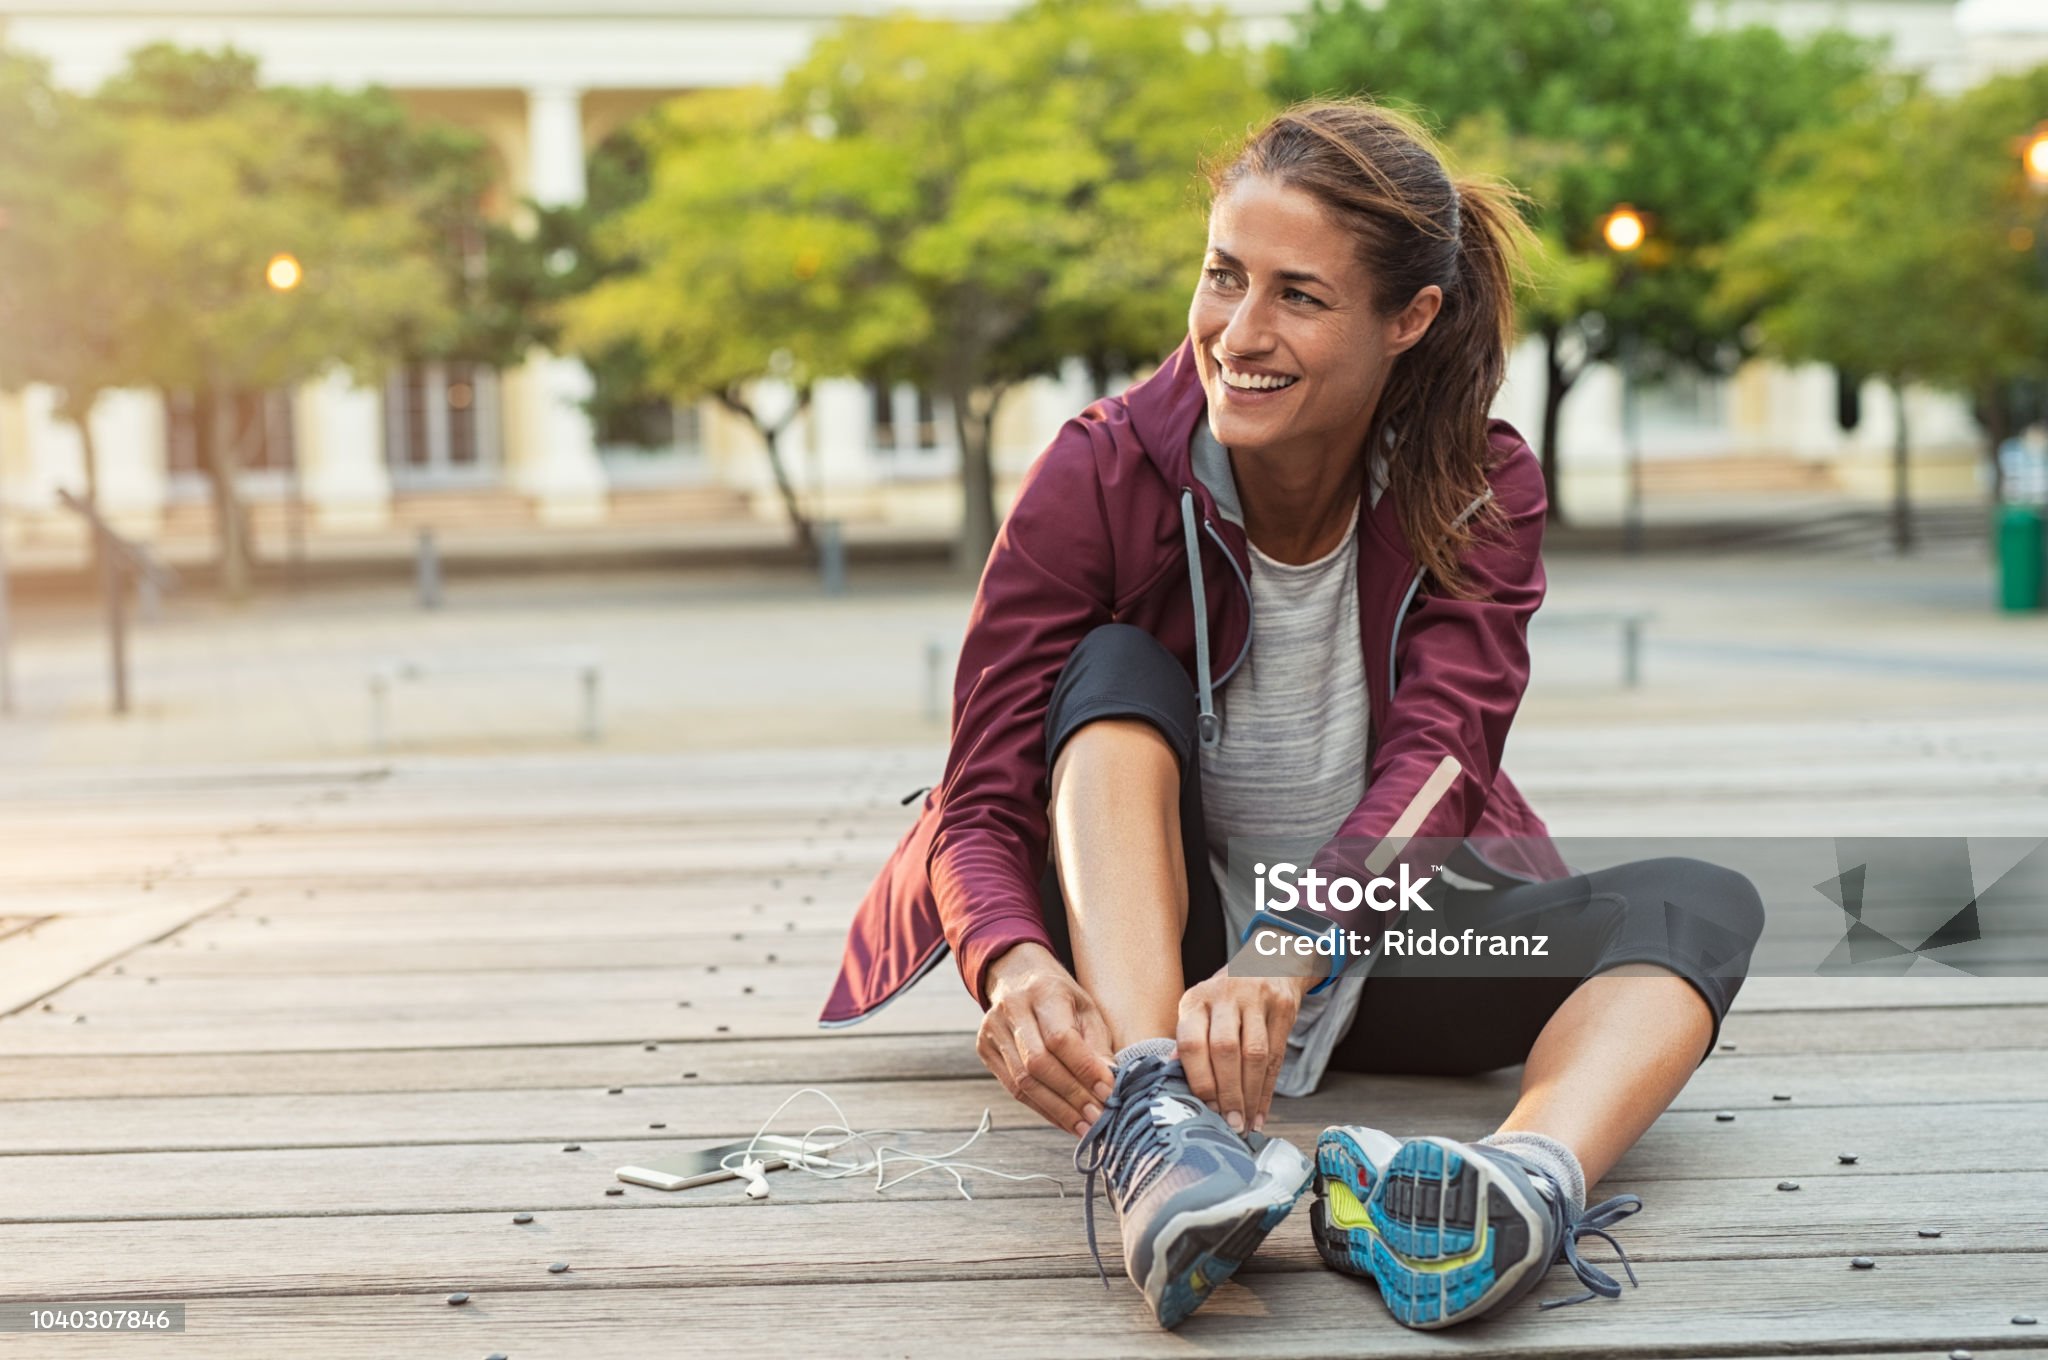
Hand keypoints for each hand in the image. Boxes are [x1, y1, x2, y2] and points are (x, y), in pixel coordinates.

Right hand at [977, 943, 1116, 1136]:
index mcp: (1042, 991)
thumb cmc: (1061, 996)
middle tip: (1098, 1118)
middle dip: (1072, 1097)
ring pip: (1023, 1081)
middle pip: (1038, 1064)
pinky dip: (1042, 1108)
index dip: (1084, 1070)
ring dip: (1057, 1110)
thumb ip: (1097, 1045)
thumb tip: (1111, 1084)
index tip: (1108, 1093)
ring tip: (1084, 1127)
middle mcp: (1012, 1009)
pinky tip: (1064, 1120)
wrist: (1018, 976)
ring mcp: (993, 1030)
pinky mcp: (985, 1049)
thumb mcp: (1086, 1008)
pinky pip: (1013, 1088)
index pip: (1061, 1038)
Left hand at [1176, 963, 1311, 1134]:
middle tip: (1228, 1124)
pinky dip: (1267, 1091)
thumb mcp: (1201, 1010)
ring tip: (1244, 1124)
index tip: (1204, 1109)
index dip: (1199, 1079)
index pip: (1192, 1042)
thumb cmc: (1226, 998)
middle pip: (1225, 1050)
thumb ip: (1188, 1042)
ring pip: (1255, 1055)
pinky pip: (1276, 1056)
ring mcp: (1256, 999)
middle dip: (1227, 1093)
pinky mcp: (1283, 1007)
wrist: (1269, 961)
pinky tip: (1260, 1113)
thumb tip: (1170, 1078)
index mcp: (1196, 999)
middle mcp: (1224, 995)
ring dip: (1249, 1096)